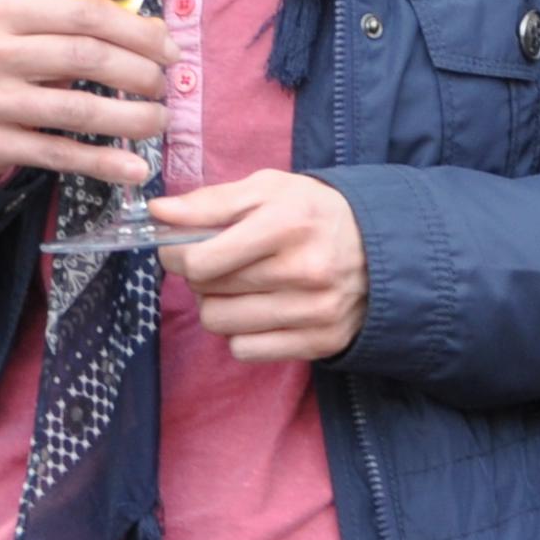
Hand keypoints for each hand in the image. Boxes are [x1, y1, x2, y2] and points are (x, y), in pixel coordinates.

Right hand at [0, 0, 170, 184]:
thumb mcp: (25, 31)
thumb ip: (80, 28)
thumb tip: (154, 32)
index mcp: (2, 11)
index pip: (83, 13)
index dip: (135, 32)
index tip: (168, 50)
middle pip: (83, 57)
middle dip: (138, 73)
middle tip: (163, 87)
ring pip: (76, 111)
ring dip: (131, 119)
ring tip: (157, 121)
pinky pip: (58, 155)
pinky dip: (104, 163)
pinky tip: (134, 168)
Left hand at [158, 171, 368, 362]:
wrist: (381, 248)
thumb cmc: (312, 213)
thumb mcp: (268, 189)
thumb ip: (210, 201)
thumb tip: (158, 212)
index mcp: (287, 224)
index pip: (202, 260)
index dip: (176, 255)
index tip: (179, 248)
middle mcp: (304, 270)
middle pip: (206, 291)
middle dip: (198, 276)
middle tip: (215, 264)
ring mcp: (314, 311)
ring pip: (220, 324)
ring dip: (216, 305)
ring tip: (235, 287)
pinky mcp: (320, 342)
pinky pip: (245, 350)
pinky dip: (240, 333)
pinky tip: (257, 311)